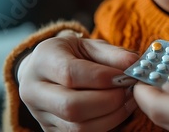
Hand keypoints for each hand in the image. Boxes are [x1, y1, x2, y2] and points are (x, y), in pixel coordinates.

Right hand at [17, 32, 138, 130]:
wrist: (46, 70)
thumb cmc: (72, 55)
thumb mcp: (89, 45)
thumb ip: (112, 54)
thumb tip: (134, 64)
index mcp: (43, 61)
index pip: (70, 74)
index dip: (101, 78)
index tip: (125, 76)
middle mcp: (34, 90)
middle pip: (71, 106)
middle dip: (108, 101)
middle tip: (129, 91)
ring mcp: (39, 115)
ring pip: (77, 127)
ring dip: (111, 117)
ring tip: (128, 101)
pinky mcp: (50, 131)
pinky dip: (105, 126)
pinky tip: (117, 112)